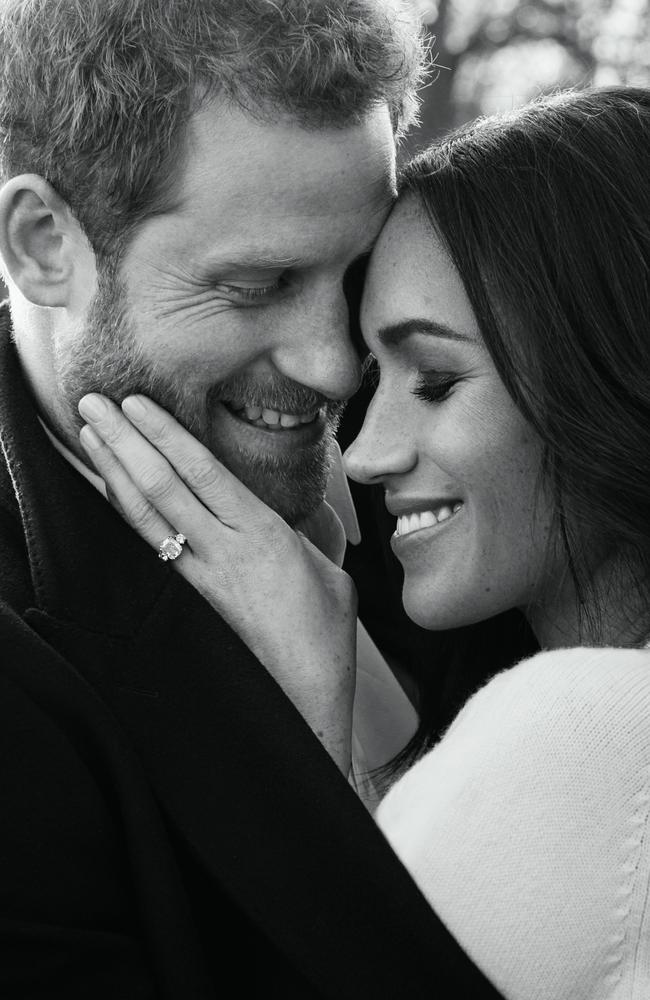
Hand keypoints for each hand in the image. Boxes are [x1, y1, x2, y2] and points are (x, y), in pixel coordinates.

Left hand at [78, 392, 356, 772]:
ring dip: (113, 471)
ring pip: (146, 515)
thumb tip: (294, 505)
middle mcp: (224, 551)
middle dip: (124, 441)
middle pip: (162, 486)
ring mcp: (201, 576)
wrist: (304, 697)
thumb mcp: (329, 568)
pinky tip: (112, 490)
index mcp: (263, 535)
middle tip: (93, 403)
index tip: (137, 403)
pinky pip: (151, 545)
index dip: (165, 433)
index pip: (202, 472)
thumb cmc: (324, 635)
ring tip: (90, 434)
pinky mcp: (192, 597)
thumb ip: (305, 528)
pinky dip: (127, 512)